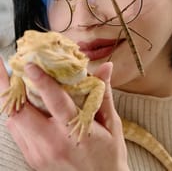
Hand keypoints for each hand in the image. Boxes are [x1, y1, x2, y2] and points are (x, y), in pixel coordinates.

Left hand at [0, 58, 128, 170]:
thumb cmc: (108, 155)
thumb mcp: (111, 124)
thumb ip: (103, 93)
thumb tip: (106, 67)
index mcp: (73, 132)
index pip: (54, 101)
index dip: (41, 80)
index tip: (30, 64)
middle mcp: (51, 143)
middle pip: (20, 113)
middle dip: (8, 87)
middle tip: (3, 65)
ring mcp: (38, 153)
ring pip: (14, 121)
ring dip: (10, 98)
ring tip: (8, 78)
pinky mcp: (32, 158)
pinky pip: (17, 131)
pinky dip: (16, 113)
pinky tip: (18, 100)